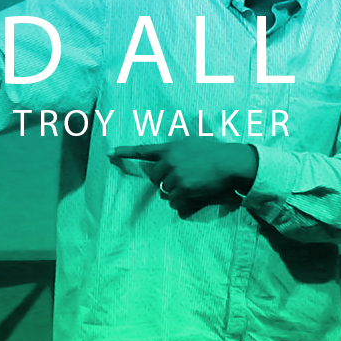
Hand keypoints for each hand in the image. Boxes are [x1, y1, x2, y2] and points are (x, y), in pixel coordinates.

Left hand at [110, 138, 256, 212]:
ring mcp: (175, 177)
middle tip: (179, 178)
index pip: (143, 150)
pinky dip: (182, 202)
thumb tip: (182, 138)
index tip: (110, 153)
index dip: (125, 152)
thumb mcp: (196, 141)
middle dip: (163, 180)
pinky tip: (192, 196)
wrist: (231, 162)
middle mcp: (169, 162)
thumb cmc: (216, 151)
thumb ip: (182, 145)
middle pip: (154, 178)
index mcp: (170, 148)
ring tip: (191, 185)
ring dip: (174, 191)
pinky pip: (175, 202)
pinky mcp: (183, 190)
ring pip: (165, 191)